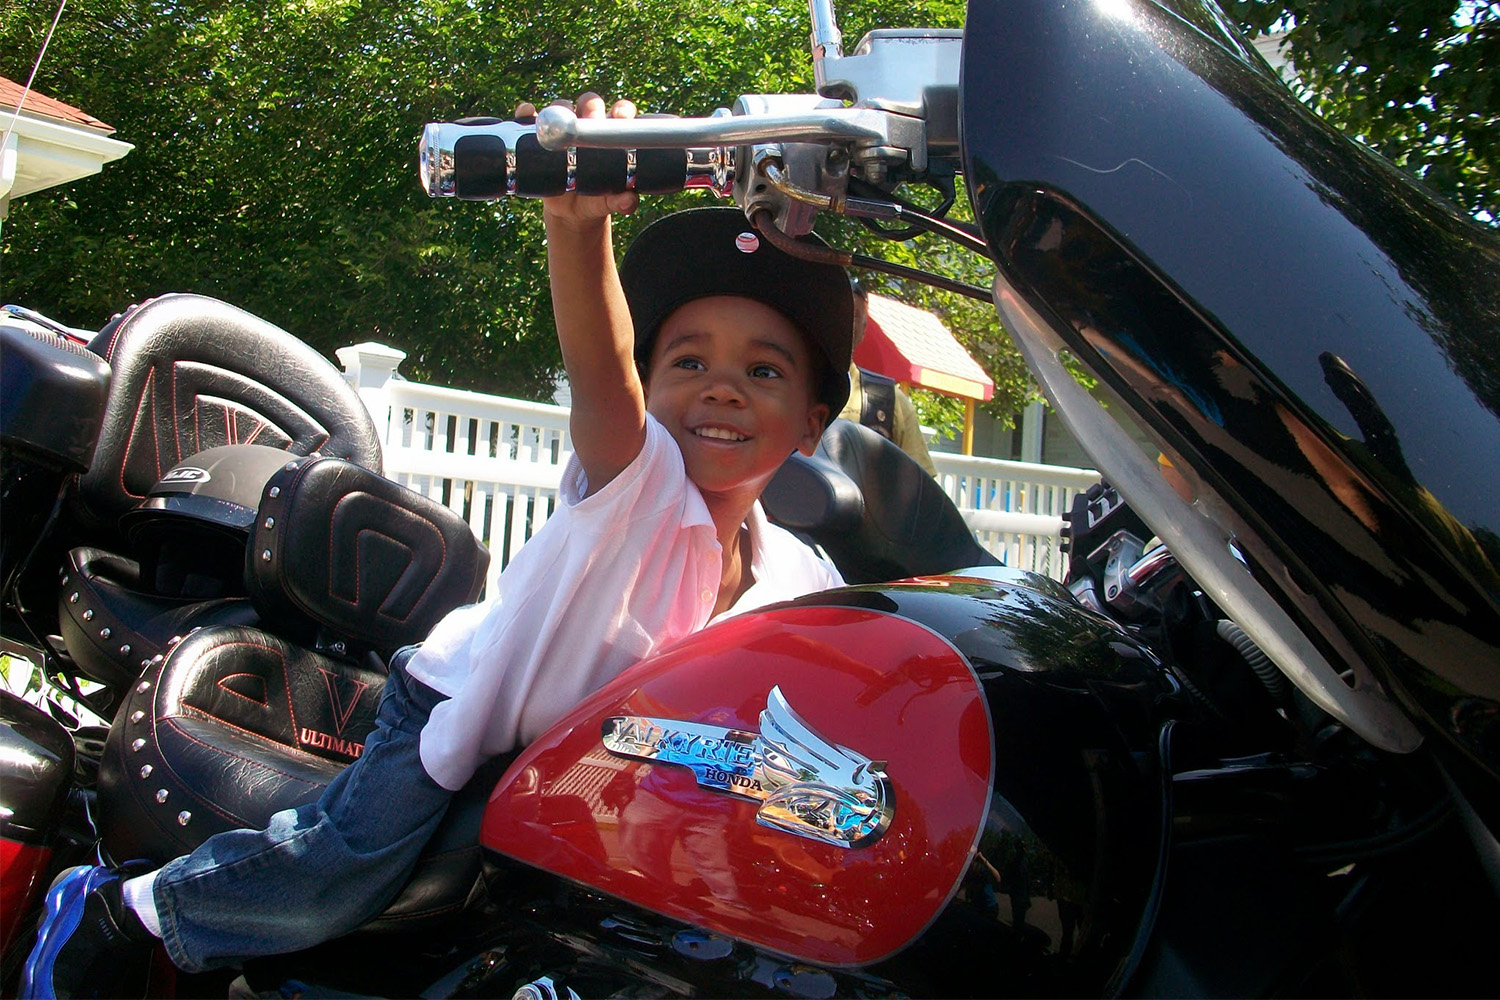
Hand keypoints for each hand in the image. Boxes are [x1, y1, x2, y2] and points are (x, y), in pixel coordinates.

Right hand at [517, 92, 639, 229]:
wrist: (571, 212)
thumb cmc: (597, 199)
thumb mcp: (610, 202)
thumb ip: (622, 201)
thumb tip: (628, 200)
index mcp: (611, 135)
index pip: (620, 113)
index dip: (622, 110)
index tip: (621, 117)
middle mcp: (588, 126)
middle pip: (589, 104)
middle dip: (591, 107)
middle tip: (590, 121)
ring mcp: (563, 130)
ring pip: (561, 107)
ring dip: (560, 109)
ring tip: (558, 123)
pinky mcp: (539, 137)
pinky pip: (530, 119)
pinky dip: (526, 113)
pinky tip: (526, 114)